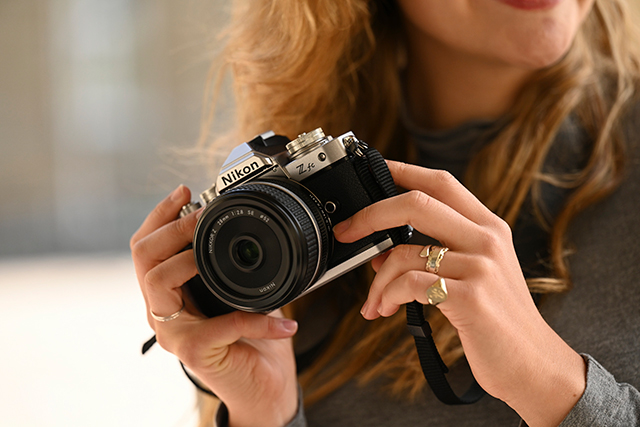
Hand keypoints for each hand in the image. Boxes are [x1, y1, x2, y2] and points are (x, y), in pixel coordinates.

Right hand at [130, 185, 298, 426]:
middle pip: (143, 257)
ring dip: (189, 259)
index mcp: (170, 293)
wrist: (262, 387)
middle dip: (172, 227)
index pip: (145, 247)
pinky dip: (257, 320)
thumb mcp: (239, 293)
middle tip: (200, 213)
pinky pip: (220, 325)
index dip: (160, 216)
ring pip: (157, 281)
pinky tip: (284, 322)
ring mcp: (173, 333)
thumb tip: (246, 227)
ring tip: (220, 256)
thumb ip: (231, 266)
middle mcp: (162, 311)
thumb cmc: (250, 338)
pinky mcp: (192, 353)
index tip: (184, 191)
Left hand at [333, 162, 585, 426]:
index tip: (373, 170)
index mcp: (489, 227)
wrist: (535, 366)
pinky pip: (409, 284)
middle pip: (416, 203)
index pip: (441, 182)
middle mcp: (487, 239)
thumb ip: (437, 255)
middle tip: (346, 231)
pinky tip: (387, 310)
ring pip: (404, 253)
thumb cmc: (499, 321)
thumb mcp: (477, 274)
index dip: (402, 171)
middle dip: (370, 215)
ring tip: (376, 301)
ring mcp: (480, 266)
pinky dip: (388, 295)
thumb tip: (382, 253)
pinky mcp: (471, 297)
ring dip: (377, 280)